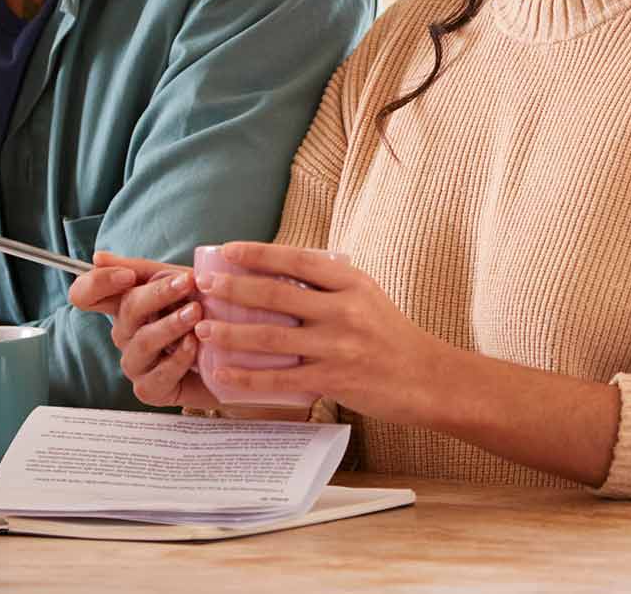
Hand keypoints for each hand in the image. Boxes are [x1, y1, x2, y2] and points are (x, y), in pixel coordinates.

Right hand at [68, 251, 213, 408]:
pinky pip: (159, 374)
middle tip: (188, 282)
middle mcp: (125, 335)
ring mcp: (135, 363)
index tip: (128, 277)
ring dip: (172, 325)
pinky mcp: (150, 389)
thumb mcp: (178, 283)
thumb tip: (97, 258)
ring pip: (143, 342)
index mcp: (125, 306)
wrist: (234, 353)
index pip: (85, 295)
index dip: (98, 283)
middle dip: (158, 294)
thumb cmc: (204, 315)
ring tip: (197, 313)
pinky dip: (179, 357)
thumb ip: (142, 270)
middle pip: (125, 311)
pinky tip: (196, 344)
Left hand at [193, 242, 448, 423]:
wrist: (428, 379)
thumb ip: (329, 287)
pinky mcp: (334, 380)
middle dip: (233, 289)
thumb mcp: (367, 296)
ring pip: (271, 337)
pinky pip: (280, 379)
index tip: (228, 251)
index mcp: (352, 282)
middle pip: (276, 295)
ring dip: (230, 333)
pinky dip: (246, 375)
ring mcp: (338, 346)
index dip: (259, 253)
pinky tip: (223, 372)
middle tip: (202, 285)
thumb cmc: (392, 336)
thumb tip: (276, 276)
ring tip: (202, 327)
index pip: (297, 260)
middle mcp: (344, 310)